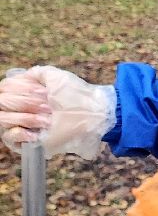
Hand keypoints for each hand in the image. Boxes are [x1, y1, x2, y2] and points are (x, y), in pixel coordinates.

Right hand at [0, 66, 114, 158]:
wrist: (91, 115)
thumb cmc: (76, 95)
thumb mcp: (56, 77)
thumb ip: (36, 73)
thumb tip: (23, 74)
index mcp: (22, 92)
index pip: (4, 88)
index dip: (20, 88)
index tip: (43, 91)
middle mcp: (16, 108)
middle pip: (1, 102)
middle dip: (26, 102)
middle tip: (48, 106)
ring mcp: (18, 125)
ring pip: (3, 118)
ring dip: (27, 116)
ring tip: (48, 118)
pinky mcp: (23, 142)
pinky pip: (9, 136)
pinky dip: (21, 131)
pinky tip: (37, 131)